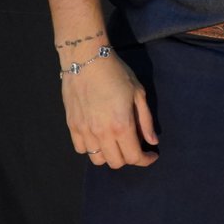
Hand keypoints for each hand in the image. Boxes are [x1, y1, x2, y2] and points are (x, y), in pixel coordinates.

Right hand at [61, 52, 158, 168]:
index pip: (134, 157)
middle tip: (134, 145)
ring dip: (110, 155)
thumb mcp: (138, 93)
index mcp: (121, 126)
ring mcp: (84, 131)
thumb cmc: (117, 73)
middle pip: (116, 163)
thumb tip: (152, 142)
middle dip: (129, 158)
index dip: (145, 160)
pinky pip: (81, 149)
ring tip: (116, 142)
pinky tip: (99, 137)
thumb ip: (145, 121)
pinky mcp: (72, 126)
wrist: (87, 60)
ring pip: (97, 160)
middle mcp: (101, 134)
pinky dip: (92, 149)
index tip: (151, 155)